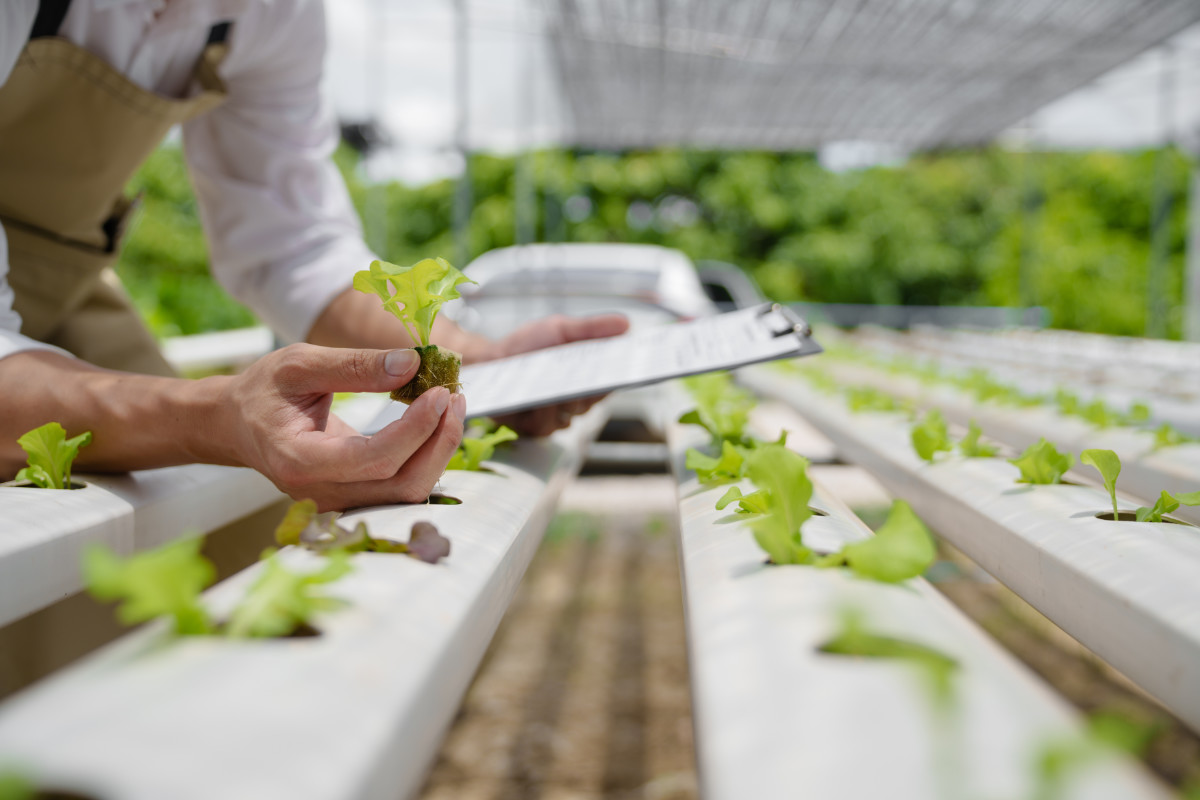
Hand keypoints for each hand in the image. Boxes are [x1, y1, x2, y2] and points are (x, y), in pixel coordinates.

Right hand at [220, 344, 464, 510]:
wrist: (236, 426)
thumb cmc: (262, 393)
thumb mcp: (298, 364)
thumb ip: (354, 365)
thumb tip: (411, 364)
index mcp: (300, 461)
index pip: (374, 459)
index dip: (415, 430)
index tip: (440, 393)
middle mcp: (322, 493)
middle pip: (401, 484)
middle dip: (438, 441)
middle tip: (454, 395)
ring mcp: (340, 502)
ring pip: (408, 491)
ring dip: (439, 449)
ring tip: (451, 403)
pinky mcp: (356, 498)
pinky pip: (403, 486)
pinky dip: (427, 454)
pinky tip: (436, 421)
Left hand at [490, 313, 629, 435]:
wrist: (487, 360)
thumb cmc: (527, 344)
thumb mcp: (560, 329)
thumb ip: (591, 328)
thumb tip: (627, 324)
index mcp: (585, 378)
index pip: (611, 381)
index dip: (622, 376)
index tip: (632, 367)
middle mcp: (574, 402)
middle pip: (594, 399)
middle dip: (595, 387)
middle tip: (598, 374)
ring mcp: (555, 418)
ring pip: (573, 413)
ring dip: (569, 398)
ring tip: (564, 383)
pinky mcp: (533, 428)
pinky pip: (548, 424)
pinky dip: (546, 410)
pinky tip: (541, 397)